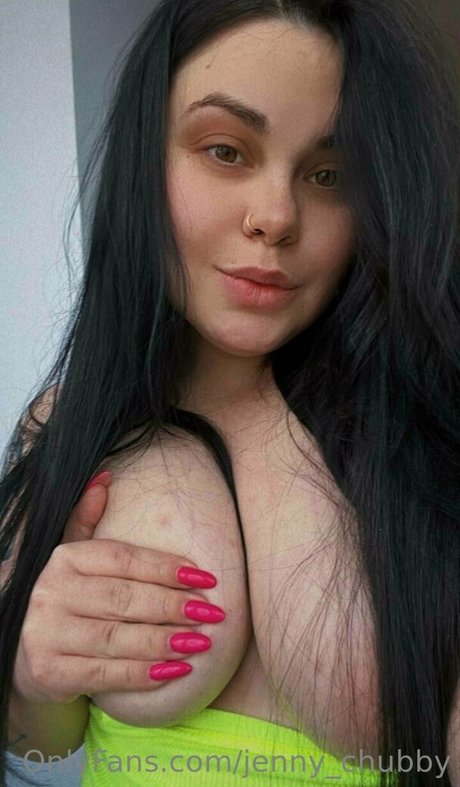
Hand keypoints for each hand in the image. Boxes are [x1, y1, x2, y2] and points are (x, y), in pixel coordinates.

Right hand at [13, 471, 222, 704]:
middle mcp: (52, 593)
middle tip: (211, 613)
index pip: (122, 559)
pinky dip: (142, 675)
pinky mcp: (49, 673)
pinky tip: (175, 671)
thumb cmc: (64, 599)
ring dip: (164, 641)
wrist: (20, 650)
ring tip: (201, 642)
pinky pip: (104, 674)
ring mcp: (47, 634)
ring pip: (117, 638)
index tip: (205, 577)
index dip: (166, 567)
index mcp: (64, 559)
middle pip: (124, 598)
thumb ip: (86, 520)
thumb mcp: (70, 557)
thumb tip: (105, 477)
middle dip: (173, 606)